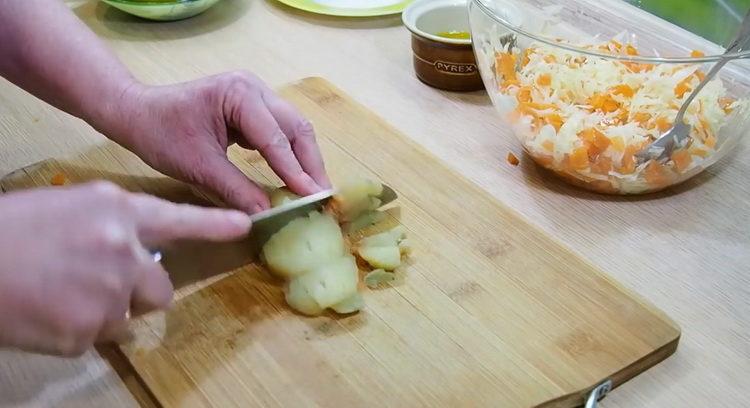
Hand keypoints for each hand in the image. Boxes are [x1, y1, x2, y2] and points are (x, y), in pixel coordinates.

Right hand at [0, 181, 250, 355]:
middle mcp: (123, 249)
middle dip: (138, 291)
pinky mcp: (88, 330)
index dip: (215, 224)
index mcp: (116, 211)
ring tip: (64, 295)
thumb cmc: (11, 230)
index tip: (246, 225)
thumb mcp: (68, 208)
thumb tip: (134, 247)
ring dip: (107, 311)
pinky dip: (78, 331)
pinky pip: (98, 337)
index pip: (179, 220)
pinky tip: (49, 312)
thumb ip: (111, 224)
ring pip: (130, 315)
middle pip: (160, 287)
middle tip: (99, 284)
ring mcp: (109, 292)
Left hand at [95, 71, 330, 213]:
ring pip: (294, 127)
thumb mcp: (198, 167)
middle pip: (296, 127)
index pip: (276, 139)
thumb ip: (237, 189)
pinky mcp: (253, 105)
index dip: (296, 172)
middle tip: (323, 197)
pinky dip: (291, 154)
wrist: (137, 112)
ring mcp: (255, 94)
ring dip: (305, 159)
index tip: (315, 198)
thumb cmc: (160, 135)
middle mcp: (254, 88)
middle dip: (311, 164)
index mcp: (239, 95)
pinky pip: (281, 130)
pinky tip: (296, 177)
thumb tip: (267, 215)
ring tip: (315, 190)